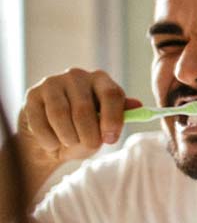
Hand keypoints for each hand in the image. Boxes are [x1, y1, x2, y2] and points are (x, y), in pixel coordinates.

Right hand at [17, 68, 140, 192]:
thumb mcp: (105, 126)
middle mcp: (77, 76)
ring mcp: (53, 83)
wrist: (51, 141)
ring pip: (60, 115)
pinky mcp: (32, 95)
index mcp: (101, 80)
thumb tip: (138, 105)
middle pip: (84, 109)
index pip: (112, 95)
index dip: (112, 119)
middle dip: (88, 135)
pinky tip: (53, 144)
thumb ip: (120, 117)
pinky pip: (40, 122)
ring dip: (67, 138)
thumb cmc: (84, 131)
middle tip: (90, 146)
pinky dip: (49, 140)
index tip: (110, 140)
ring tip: (70, 143)